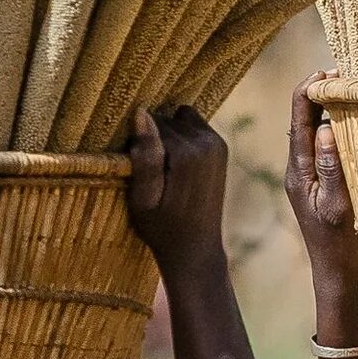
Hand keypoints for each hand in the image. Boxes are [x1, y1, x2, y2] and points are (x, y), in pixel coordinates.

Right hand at [125, 106, 230, 265]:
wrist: (195, 246)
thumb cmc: (161, 226)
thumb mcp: (142, 197)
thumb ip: (144, 155)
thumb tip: (141, 113)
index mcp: (187, 154)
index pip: (150, 122)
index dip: (136, 141)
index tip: (137, 167)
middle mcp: (207, 143)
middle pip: (166, 119)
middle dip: (153, 136)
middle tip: (152, 171)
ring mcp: (218, 144)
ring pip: (179, 119)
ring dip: (168, 135)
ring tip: (164, 167)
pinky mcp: (220, 147)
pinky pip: (193, 125)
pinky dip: (182, 136)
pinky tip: (177, 164)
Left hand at [283, 79, 357, 278]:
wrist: (333, 270)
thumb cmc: (340, 242)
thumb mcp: (338, 206)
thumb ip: (331, 168)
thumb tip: (326, 129)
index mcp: (299, 171)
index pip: (298, 121)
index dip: (309, 91)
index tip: (327, 71)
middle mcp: (299, 167)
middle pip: (303, 120)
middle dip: (319, 93)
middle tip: (345, 74)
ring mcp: (307, 174)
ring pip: (313, 131)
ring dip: (328, 109)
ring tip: (351, 91)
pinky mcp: (317, 180)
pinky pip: (322, 145)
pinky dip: (335, 128)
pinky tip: (352, 123)